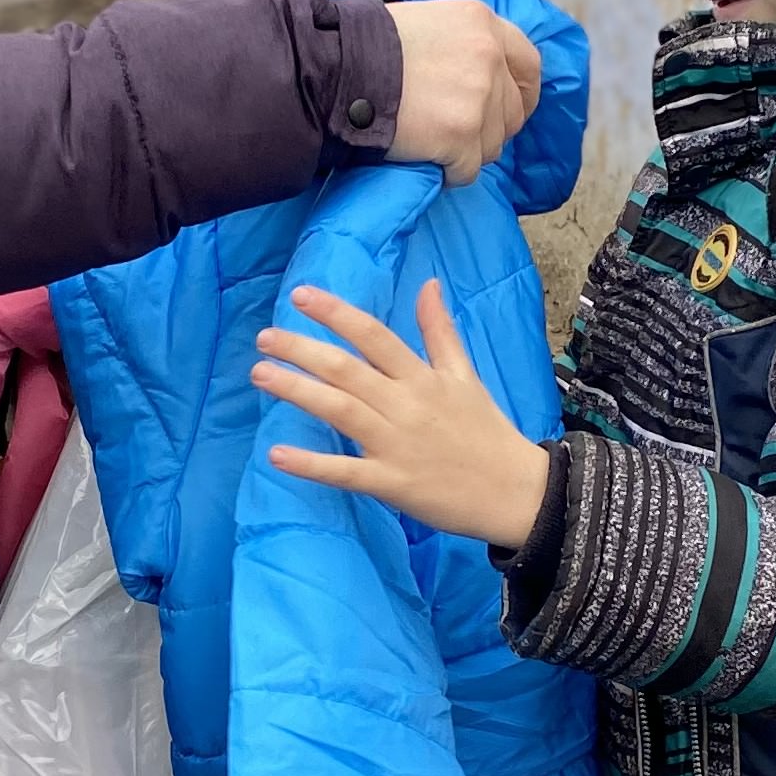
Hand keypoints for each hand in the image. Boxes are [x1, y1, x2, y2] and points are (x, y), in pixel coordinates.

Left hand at [251, 279, 555, 547]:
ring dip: (297, 391)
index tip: (301, 295)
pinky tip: (276, 454)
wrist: (515, 492)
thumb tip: (428, 283)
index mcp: (423, 377)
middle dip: (303, 349)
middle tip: (264, 336)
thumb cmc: (486, 431)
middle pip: (347, 369)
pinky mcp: (392, 483)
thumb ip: (440, 331)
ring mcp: (397, 445)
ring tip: (260, 374)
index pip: (374, 335)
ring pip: (340, 411)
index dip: (336, 313)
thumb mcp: (465, 375)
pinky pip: (345, 472)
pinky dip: (311, 464)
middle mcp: (407, 405)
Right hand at [381, 1, 540, 184]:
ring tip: (431, 143)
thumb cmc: (366, 46)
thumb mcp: (427, 23)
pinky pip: (468, 170)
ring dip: (466, 152)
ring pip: (492, 145)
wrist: (336, 69)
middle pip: (512, 111)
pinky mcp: (462, 136)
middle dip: (490, 128)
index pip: (528, 64)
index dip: (522, 92)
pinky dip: (449, 172)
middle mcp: (489, 57)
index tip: (511, 108)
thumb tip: (481, 77)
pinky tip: (425, 159)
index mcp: (482, 23)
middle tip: (459, 134)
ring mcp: (479, 98)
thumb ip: (462, 45)